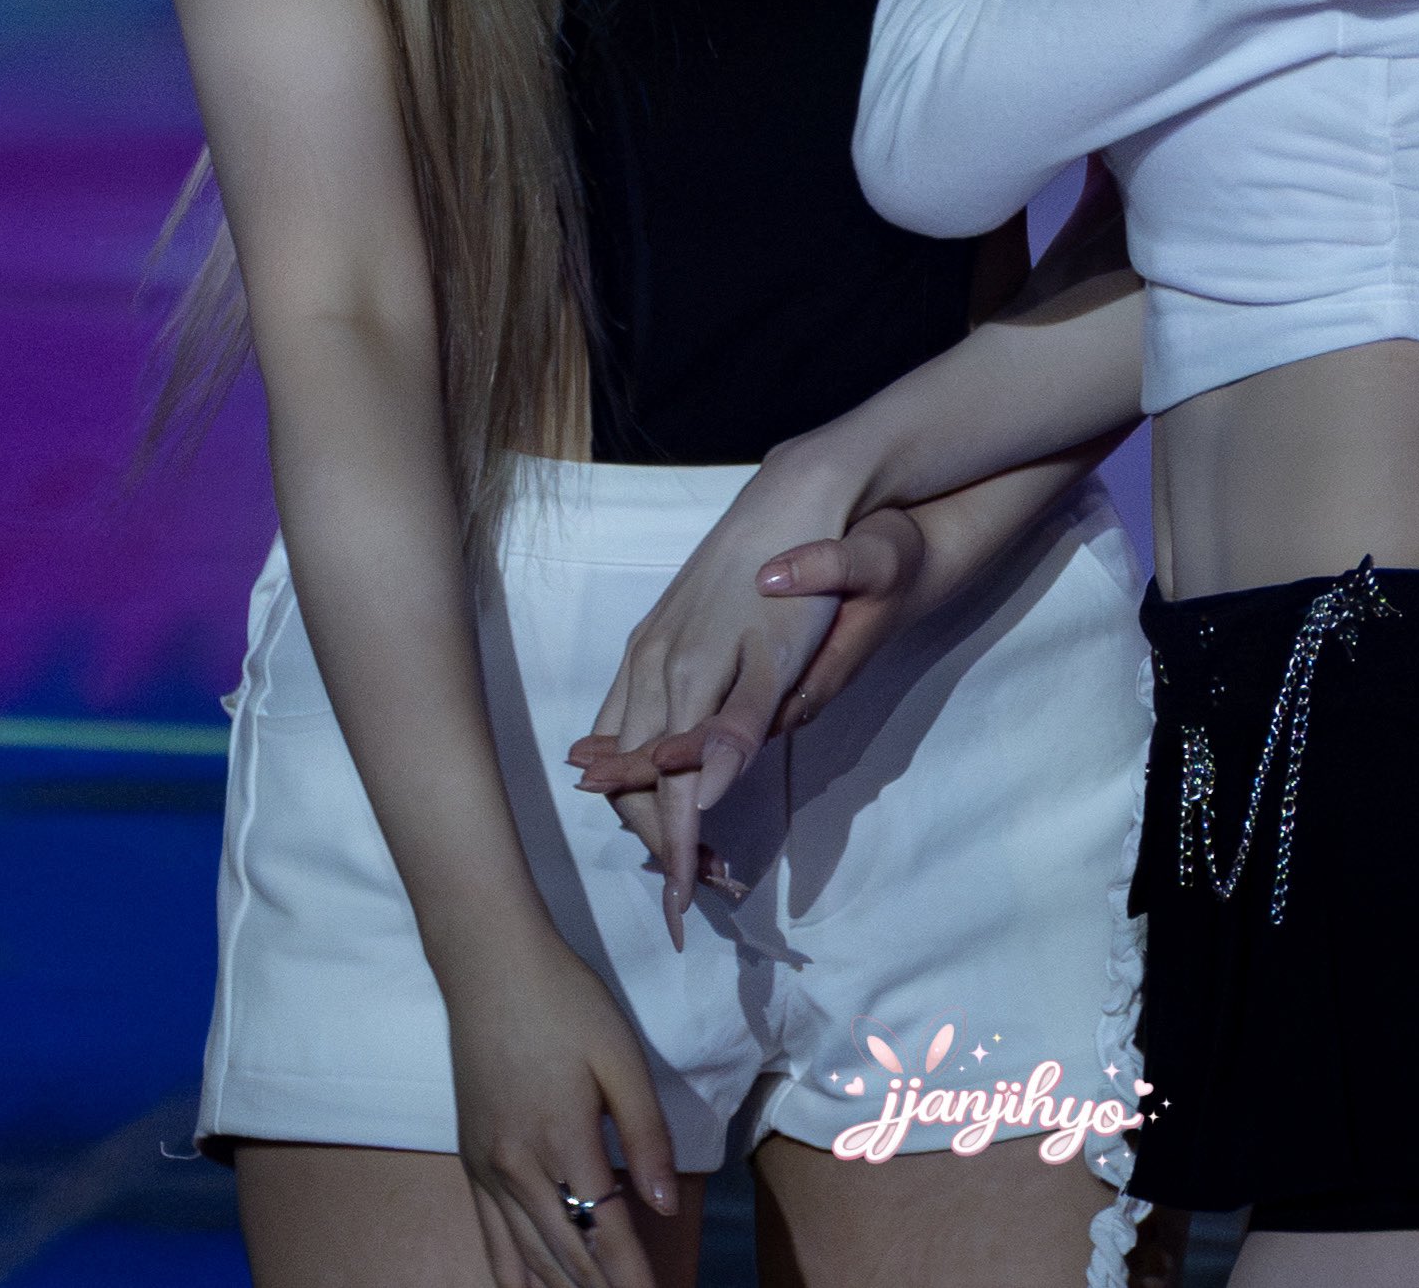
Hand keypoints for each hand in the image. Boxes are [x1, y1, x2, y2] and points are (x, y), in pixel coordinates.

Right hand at [444, 926, 677, 1287]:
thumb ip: (645, 1133)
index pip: (607, 1230)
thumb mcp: (620, 1055)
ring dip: (562, 1287)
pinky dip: (512, 1273)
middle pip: (567, 1251)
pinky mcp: (470, 1162)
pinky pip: (490, 1237)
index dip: (632, 1275)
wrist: (490, 966)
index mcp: (565, 1139)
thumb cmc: (565, 1001)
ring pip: (528, 1253)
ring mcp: (489, 1169)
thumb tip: (665, 1206)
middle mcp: (519, 1167)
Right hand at [570, 509, 928, 918]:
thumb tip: (703, 796)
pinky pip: (623, 714)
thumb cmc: (798, 590)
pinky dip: (635, 759)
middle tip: (707, 880)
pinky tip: (656, 771)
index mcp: (680, 681)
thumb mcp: (783, 661)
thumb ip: (740, 726)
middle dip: (661, 839)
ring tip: (689, 841)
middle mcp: (650, 667)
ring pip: (620, 748)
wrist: (792, 506)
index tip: (684, 912)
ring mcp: (646, 649)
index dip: (676, 855)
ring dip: (646, 803)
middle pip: (631, 779)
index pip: (668, 791)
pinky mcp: (652, 636)